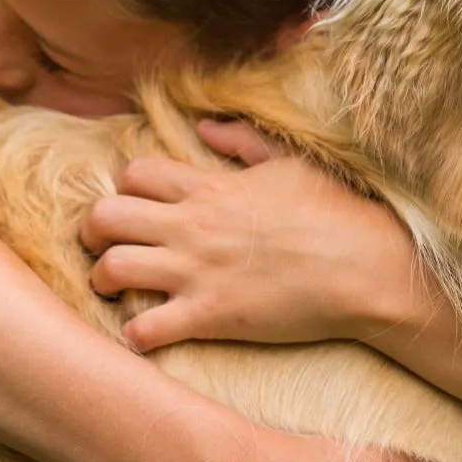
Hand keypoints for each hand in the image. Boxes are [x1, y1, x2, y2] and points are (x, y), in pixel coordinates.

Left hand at [80, 121, 432, 351]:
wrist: (368, 268)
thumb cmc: (337, 214)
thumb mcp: (291, 163)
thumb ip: (243, 142)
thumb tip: (205, 127)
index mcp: (211, 187)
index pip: (133, 174)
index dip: (125, 190)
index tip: (138, 208)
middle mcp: (193, 226)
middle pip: (104, 217)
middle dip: (93, 233)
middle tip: (105, 247)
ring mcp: (197, 272)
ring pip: (110, 270)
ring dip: (103, 282)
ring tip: (117, 291)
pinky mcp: (210, 316)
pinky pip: (144, 329)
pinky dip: (135, 335)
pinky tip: (148, 334)